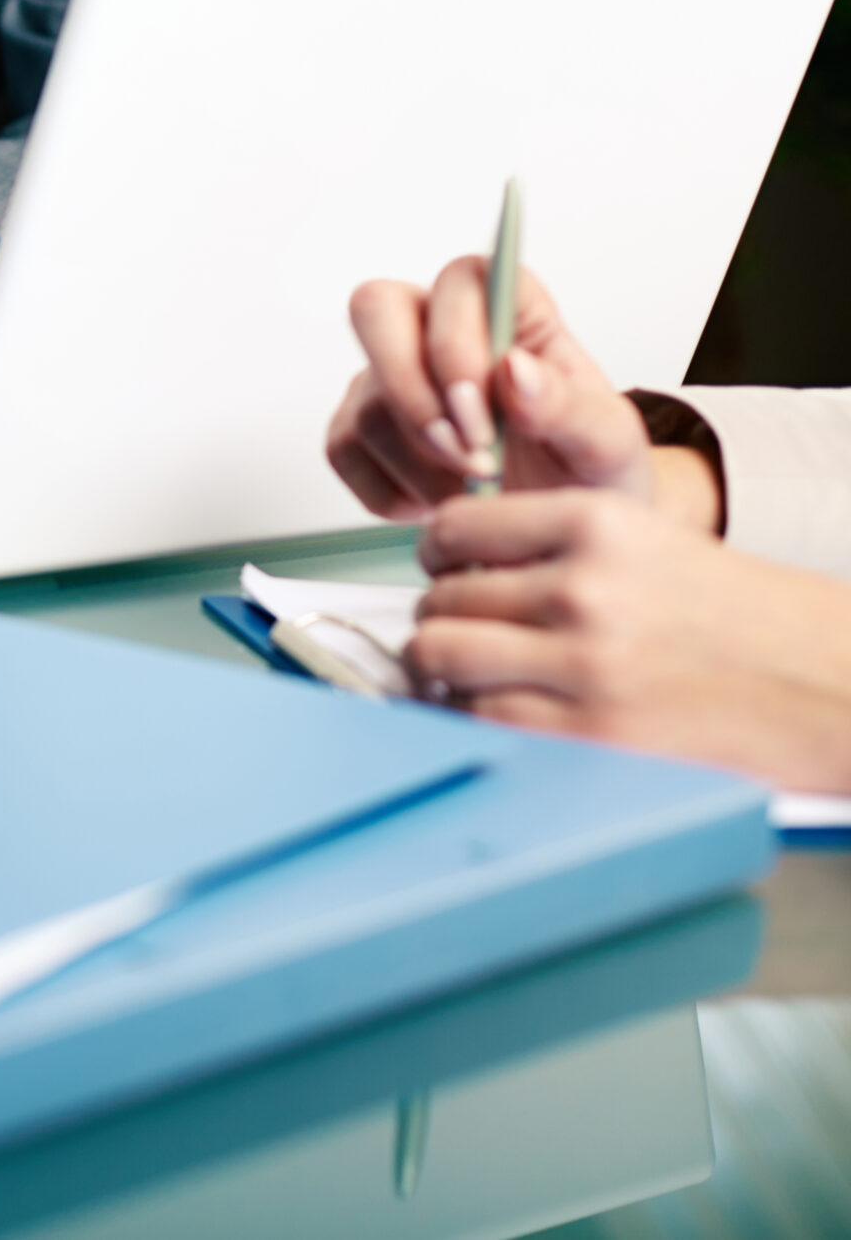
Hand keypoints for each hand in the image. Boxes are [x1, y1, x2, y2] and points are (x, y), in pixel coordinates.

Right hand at [326, 257, 661, 522]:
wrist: (553, 529)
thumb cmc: (584, 472)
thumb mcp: (606, 445)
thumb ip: (568, 405)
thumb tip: (514, 369)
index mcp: (507, 311)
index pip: (460, 281)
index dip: (456, 340)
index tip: (485, 415)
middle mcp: (433, 330)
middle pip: (375, 309)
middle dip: (411, 391)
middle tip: (464, 454)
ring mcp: (385, 379)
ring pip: (368, 402)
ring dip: (421, 463)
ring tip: (475, 493)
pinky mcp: (355, 430)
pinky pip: (344, 450)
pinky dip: (391, 491)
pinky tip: (438, 503)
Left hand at [409, 489, 850, 792]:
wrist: (830, 683)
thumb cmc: (745, 618)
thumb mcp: (649, 542)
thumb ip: (557, 546)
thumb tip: (460, 565)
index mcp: (597, 522)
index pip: (456, 527)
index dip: (439, 554)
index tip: (445, 569)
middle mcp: (581, 585)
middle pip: (441, 597)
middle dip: (443, 616)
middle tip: (465, 630)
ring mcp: (581, 660)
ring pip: (440, 655)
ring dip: (443, 668)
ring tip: (472, 673)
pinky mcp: (588, 729)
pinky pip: (479, 716)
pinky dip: (474, 715)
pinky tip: (505, 709)